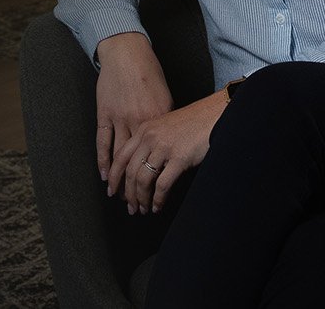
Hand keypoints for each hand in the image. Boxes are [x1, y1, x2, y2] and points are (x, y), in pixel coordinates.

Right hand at [93, 33, 171, 195]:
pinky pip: (103, 141)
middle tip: (137, 207)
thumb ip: (166, 121)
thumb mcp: (165, 97)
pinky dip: (103, 160)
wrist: (127, 52)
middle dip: (137, 188)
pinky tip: (104, 175)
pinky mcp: (105, 113)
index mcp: (158, 119)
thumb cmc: (149, 72)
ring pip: (120, 157)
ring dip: (119, 180)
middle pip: (138, 162)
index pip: (158, 157)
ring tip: (120, 198)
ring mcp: (120, 118)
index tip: (158, 197)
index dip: (158, 179)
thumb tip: (169, 143)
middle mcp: (140, 122)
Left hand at [112, 91, 224, 213]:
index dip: (114, 176)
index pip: (120, 156)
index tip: (112, 189)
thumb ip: (149, 142)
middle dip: (127, 193)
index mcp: (143, 130)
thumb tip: (140, 167)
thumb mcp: (163, 126)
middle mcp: (149, 138)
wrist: (212, 116)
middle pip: (129, 171)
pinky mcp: (179, 158)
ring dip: (141, 199)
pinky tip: (158, 205)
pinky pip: (162, 184)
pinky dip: (158, 199)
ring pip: (143, 180)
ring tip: (143, 209)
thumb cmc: (191, 122)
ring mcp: (163, 148)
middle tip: (130, 206)